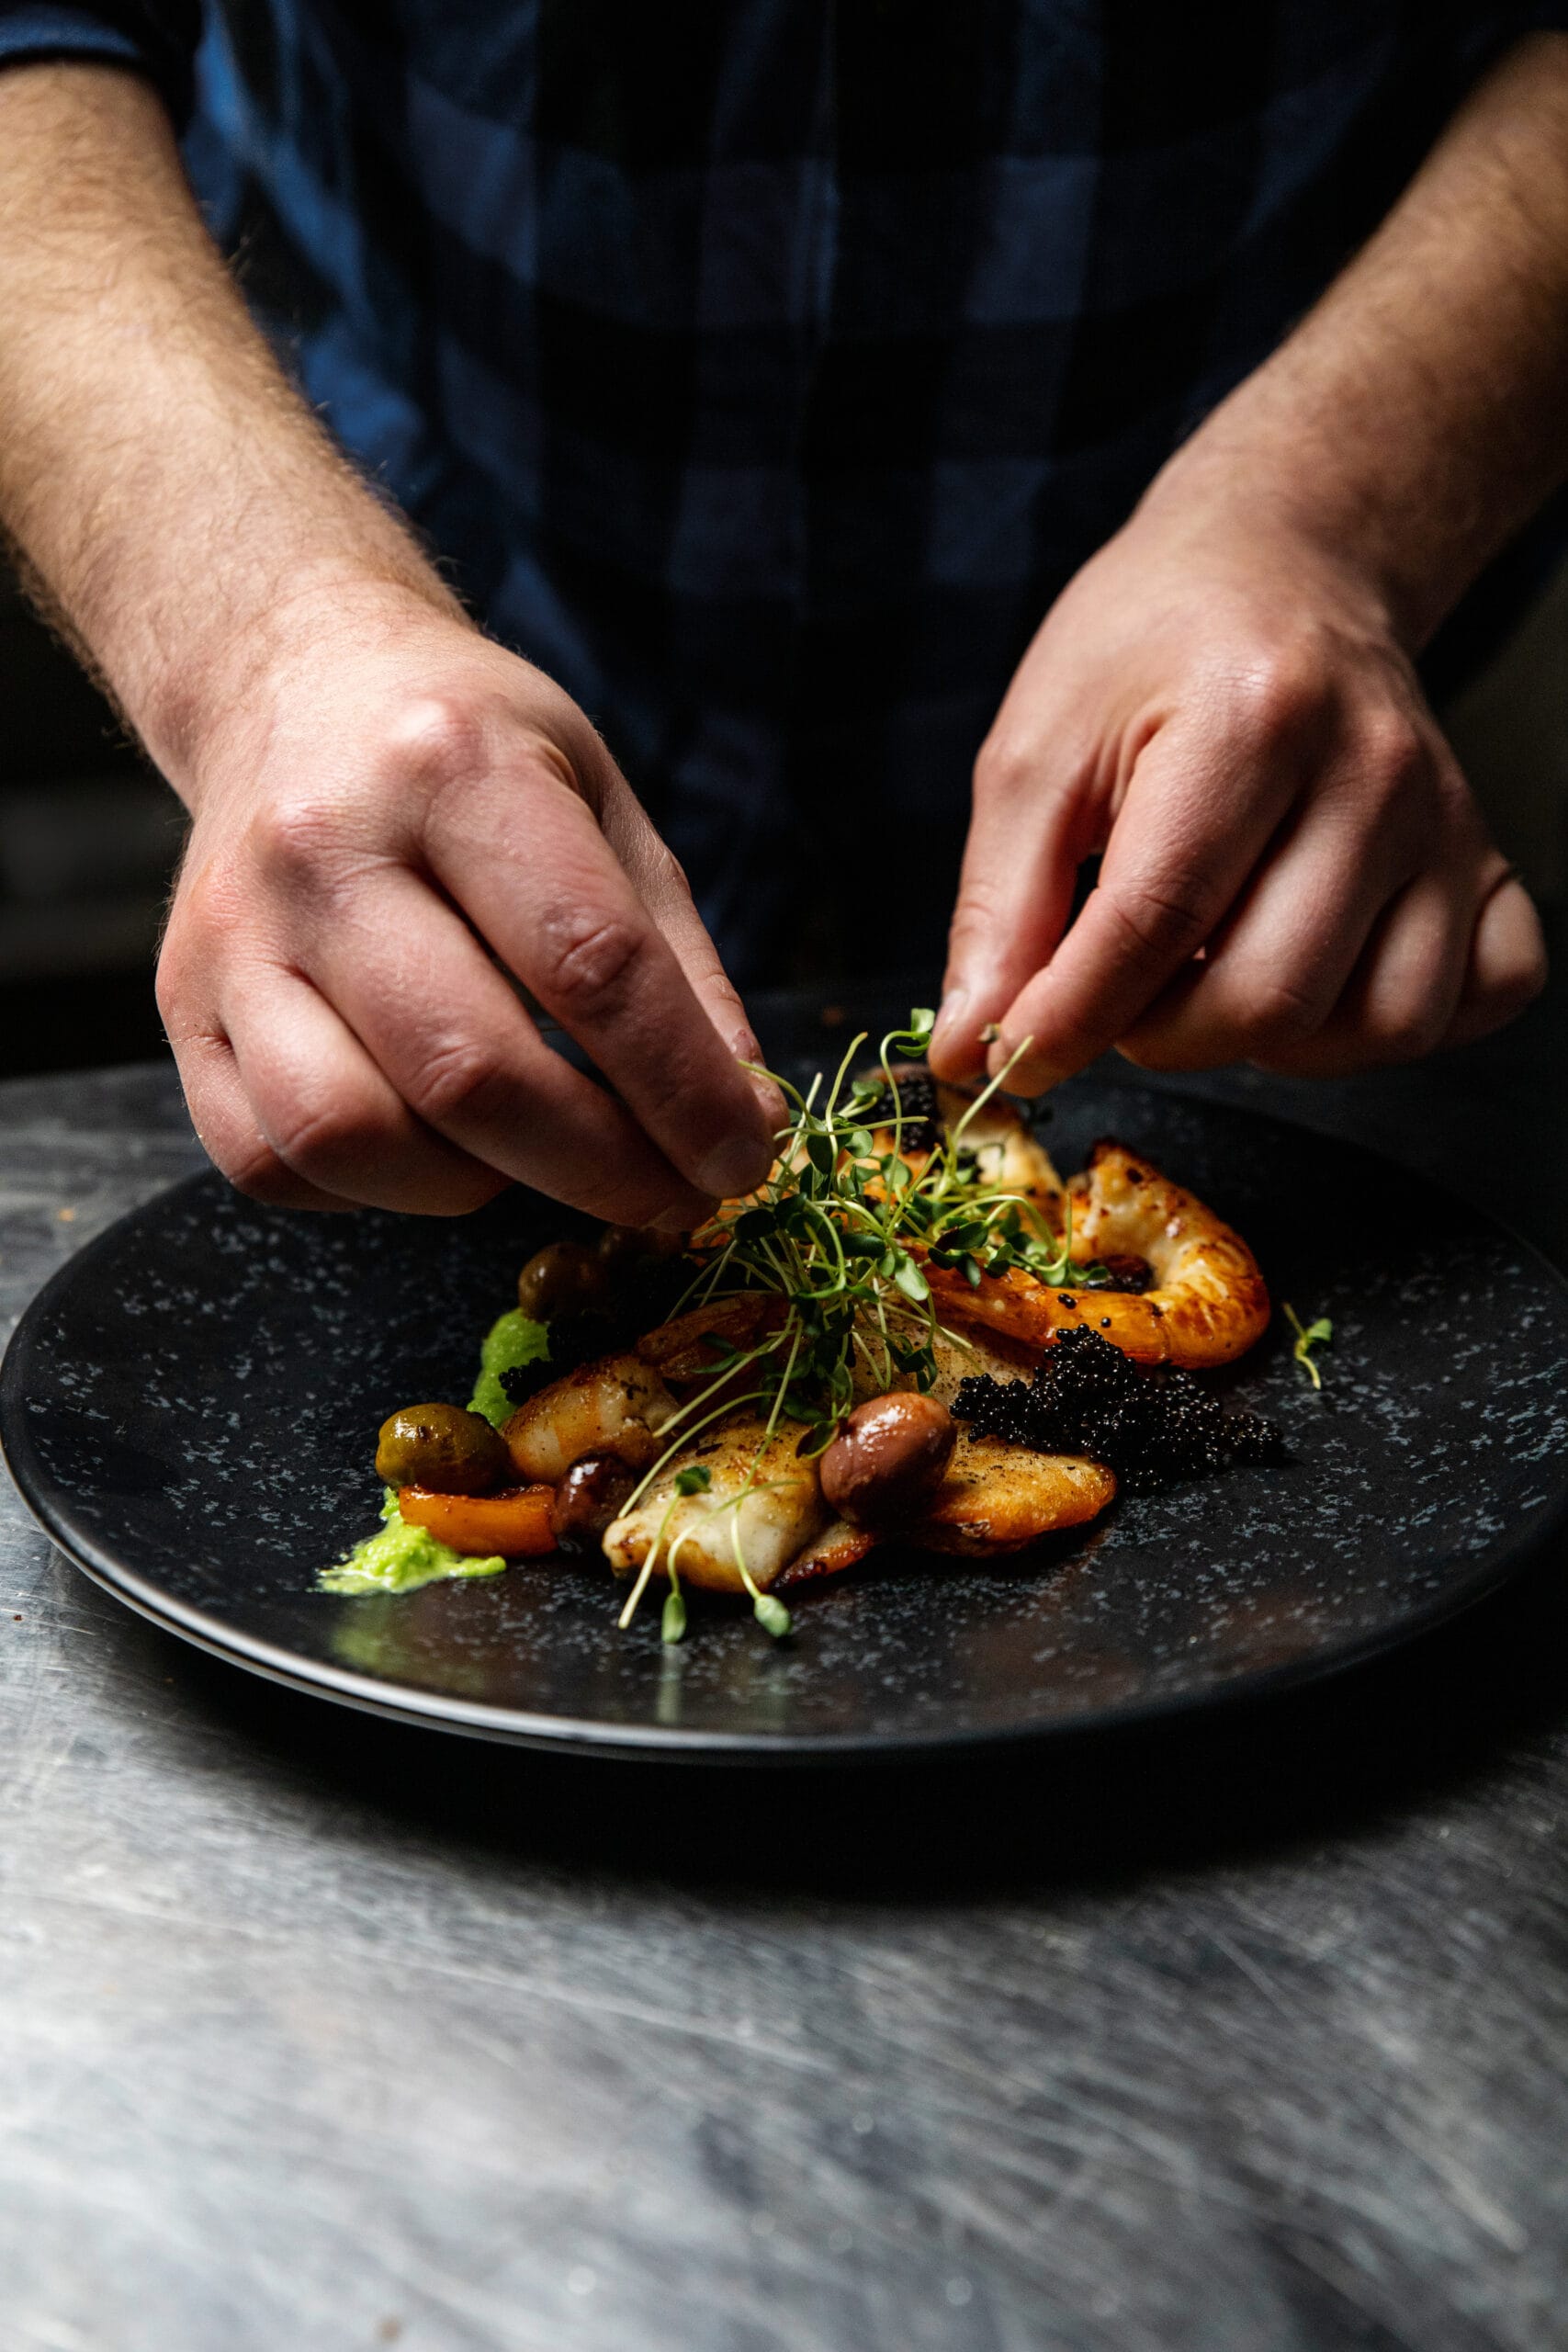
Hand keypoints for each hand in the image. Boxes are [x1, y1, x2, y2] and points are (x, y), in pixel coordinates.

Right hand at [156, 587, 779, 1218]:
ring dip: (469, 1185)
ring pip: (346, 1132)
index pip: (591, 964)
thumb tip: (737, 1120)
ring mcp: (235, 932)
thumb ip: (676, 963)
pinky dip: (367, 1191)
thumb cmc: (468, 753)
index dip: (683, 1090)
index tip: (741, 1160)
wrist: (289, 680)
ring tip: (530, 1151)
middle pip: (471, 1070)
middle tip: (667, 1195)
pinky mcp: (181, 1003)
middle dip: (600, 1168)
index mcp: (456, 767)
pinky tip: (427, 1143)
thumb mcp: (601, 803)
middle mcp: (325, 846)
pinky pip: (266, 1158)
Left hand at [929, 484, 1546, 1091]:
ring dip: (1265, 1042)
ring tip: (1203, 974)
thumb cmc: (1148, 647)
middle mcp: (1373, 772)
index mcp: (1251, 718)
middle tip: (1114, 988)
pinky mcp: (1485, 861)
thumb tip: (971, 1049)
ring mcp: (1447, 823)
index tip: (1010, 1059)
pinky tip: (1311, 981)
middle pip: (1267, 998)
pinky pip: (1466, 1002)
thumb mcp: (1036, 751)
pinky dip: (1384, 1028)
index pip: (1154, 922)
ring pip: (1373, 1026)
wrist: (1279, 563)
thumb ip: (1000, 910)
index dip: (1068, 1017)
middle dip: (1158, 1034)